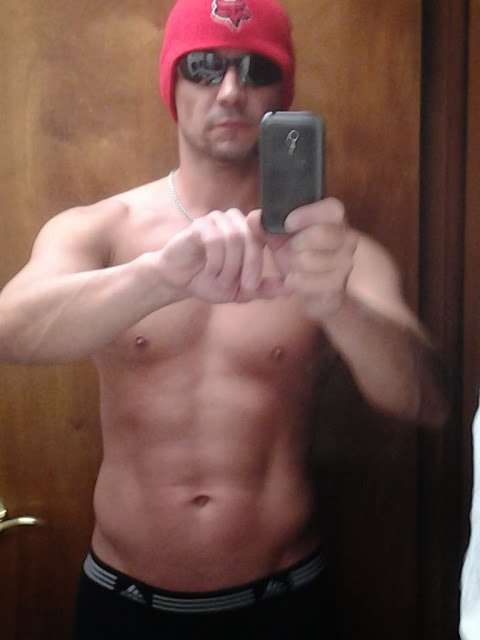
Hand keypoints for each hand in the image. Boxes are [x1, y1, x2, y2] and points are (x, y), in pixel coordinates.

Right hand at [158, 208, 287, 303]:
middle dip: (251, 266)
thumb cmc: (210, 282)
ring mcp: (218, 220)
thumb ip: (264, 289)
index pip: (268, 237)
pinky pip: (215, 240)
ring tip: (222, 280)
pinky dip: (215, 261)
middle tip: (247, 288)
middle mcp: (236, 222)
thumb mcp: (241, 291)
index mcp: (250, 233)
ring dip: (230, 266)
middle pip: (253, 238)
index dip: (266, 259)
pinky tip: (209, 271)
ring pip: (235, 238)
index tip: (257, 283)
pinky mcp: (200, 225)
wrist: (178, 281)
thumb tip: (290, 289)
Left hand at [248, 199, 358, 318]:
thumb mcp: (279, 239)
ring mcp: (345, 261)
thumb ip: (266, 227)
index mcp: (333, 220)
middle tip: (291, 249)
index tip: (287, 223)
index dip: (309, 214)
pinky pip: (313, 282)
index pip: (331, 209)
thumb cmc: (298, 257)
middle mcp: (346, 237)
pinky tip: (292, 280)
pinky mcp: (338, 283)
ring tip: (292, 266)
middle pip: (323, 234)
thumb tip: (253, 218)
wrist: (313, 291)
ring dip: (295, 264)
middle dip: (298, 243)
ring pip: (314, 259)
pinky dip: (297, 282)